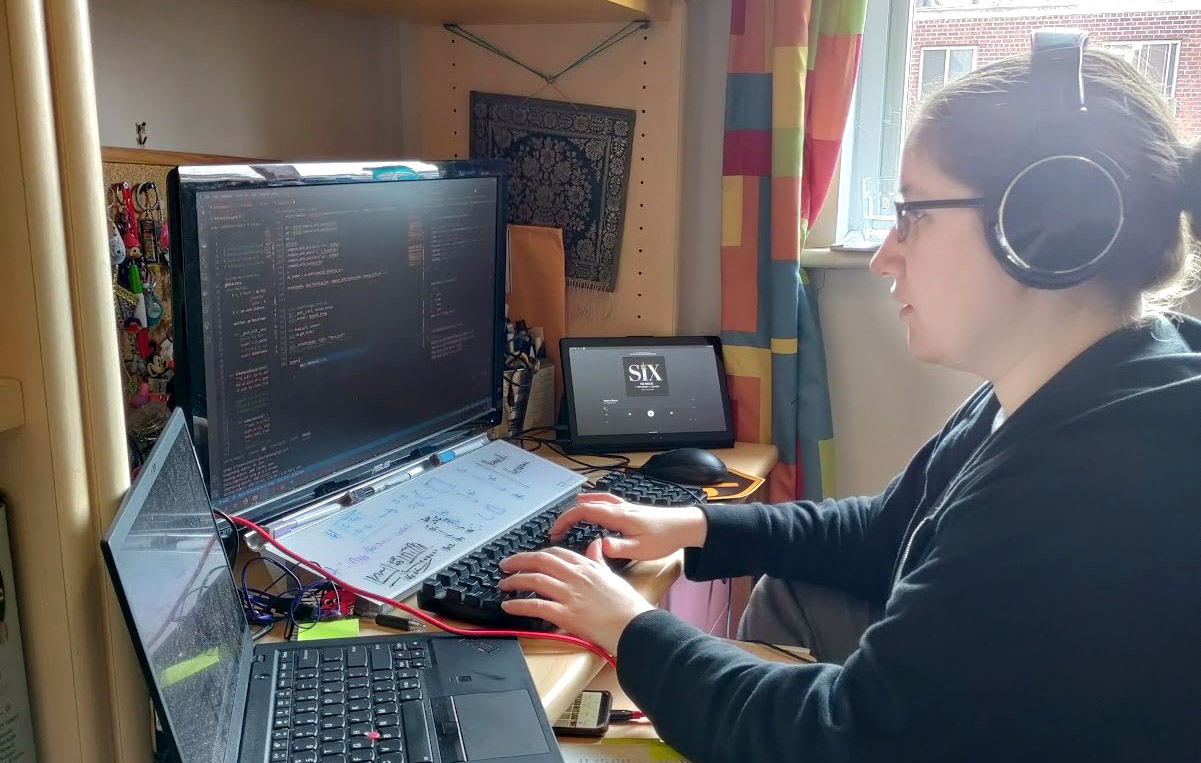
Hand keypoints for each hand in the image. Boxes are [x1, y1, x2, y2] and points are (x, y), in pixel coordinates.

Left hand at [498, 542, 653, 653]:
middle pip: (540, 561)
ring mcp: (570, 594)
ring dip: (515, 581)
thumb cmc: (628, 605)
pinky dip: (519, 605)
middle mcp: (576, 576)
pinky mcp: (566, 614)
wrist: (635, 627)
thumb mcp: (613, 575)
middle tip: (505, 565)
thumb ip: (599, 560)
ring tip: (504, 584)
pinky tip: (509, 605)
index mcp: (587, 566)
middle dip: (519, 562)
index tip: (527, 558)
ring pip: (535, 580)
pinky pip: (536, 606)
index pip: (556, 553)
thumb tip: (596, 545)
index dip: (538, 554)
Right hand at [548, 493, 707, 560]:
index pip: (584, 511)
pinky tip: (591, 505)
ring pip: (594, 500)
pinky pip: (604, 500)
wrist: (684, 525)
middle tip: (555, 531)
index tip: (554, 532)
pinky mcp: (629, 509)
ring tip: (566, 519)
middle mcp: (619, 507)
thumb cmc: (665, 538)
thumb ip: (619, 548)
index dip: (565, 520)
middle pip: (585, 504)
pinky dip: (591, 501)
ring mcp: (624, 506)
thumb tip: (599, 546)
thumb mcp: (641, 549)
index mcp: (618, 516)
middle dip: (566, 516)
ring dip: (577, 508)